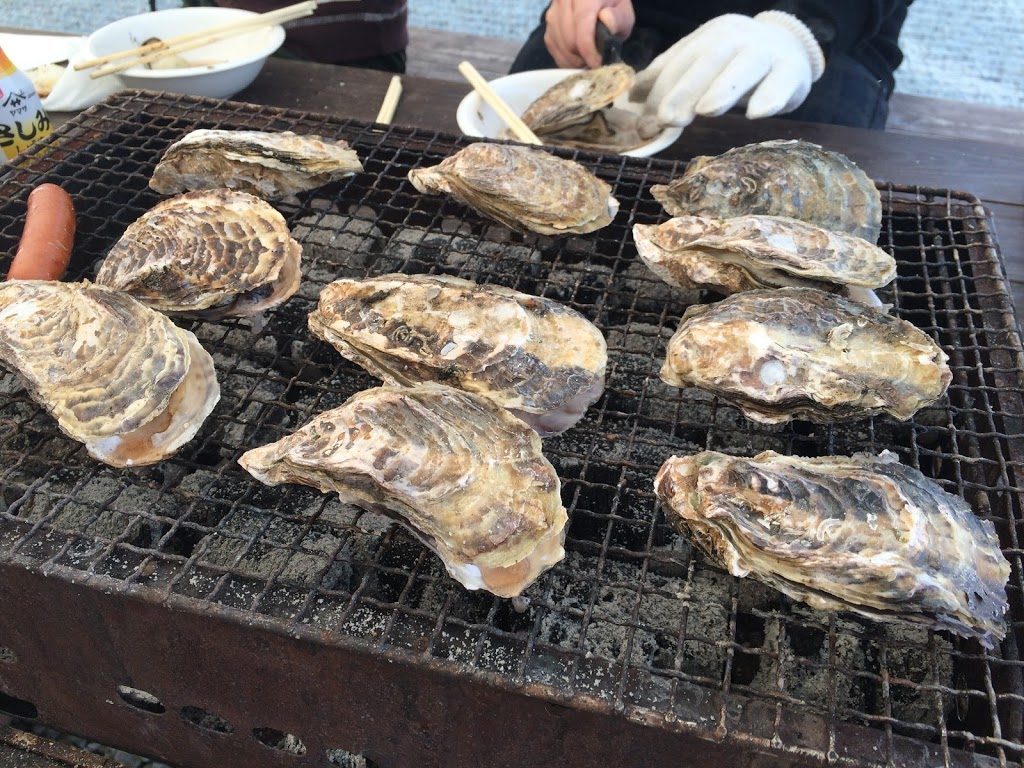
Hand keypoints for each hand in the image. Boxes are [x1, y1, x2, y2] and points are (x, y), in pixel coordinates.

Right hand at [544, 0, 635, 68]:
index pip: (582, 23)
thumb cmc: (611, 7)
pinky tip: (578, 56)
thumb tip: (606, 20)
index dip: (588, 48)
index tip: (597, 62)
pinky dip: (566, 58)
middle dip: (583, 56)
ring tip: (588, 57)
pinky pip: (553, 49)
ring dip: (574, 58)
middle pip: (569, 39)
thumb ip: (619, 17)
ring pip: (560, 46)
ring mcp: (552, 13)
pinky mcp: (547, 26)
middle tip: (595, 60)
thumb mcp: (623, 11)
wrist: (596, 2)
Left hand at [630, 11, 824, 127]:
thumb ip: (670, 77)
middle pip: (710, 61)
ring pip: (746, 67)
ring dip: (724, 89)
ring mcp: (769, 52)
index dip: (662, 90)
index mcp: (712, 34)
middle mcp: (739, 37)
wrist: (790, 50)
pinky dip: (770, 97)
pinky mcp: (793, 71)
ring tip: (706, 111)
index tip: (646, 122)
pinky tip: (756, 114)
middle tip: (668, 119)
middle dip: (687, 90)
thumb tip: (633, 98)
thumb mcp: (703, 64)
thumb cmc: (736, 64)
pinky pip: (782, 83)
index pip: (682, 61)